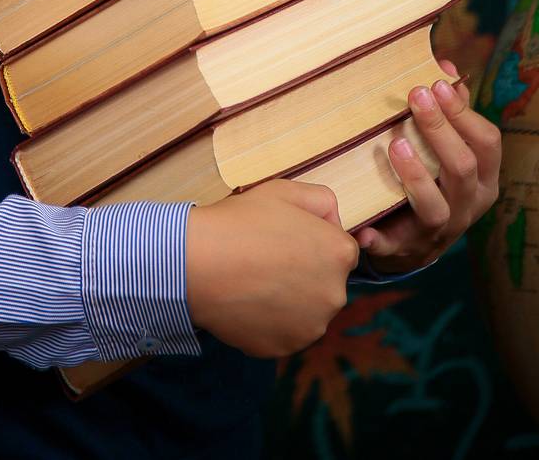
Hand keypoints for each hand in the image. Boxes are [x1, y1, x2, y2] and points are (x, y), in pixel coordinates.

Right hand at [186, 178, 359, 357]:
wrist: (198, 263)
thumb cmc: (241, 222)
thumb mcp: (284, 190)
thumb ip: (321, 199)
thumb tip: (333, 221)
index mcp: (339, 254)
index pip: (339, 249)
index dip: (313, 240)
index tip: (286, 238)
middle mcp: (335, 295)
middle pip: (325, 282)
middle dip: (305, 272)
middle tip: (268, 258)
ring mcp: (311, 327)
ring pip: (306, 310)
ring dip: (290, 298)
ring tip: (255, 280)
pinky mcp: (285, 348)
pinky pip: (284, 331)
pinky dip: (270, 320)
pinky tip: (248, 300)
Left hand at [354, 58, 500, 274]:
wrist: (411, 242)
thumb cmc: (431, 178)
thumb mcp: (444, 146)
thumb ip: (448, 109)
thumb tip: (445, 65)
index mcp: (482, 178)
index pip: (487, 144)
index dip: (464, 113)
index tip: (438, 84)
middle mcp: (467, 205)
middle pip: (463, 169)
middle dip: (439, 130)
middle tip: (415, 96)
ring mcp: (439, 230)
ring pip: (435, 207)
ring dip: (415, 175)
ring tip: (395, 144)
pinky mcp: (405, 250)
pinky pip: (392, 246)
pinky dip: (377, 238)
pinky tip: (362, 227)